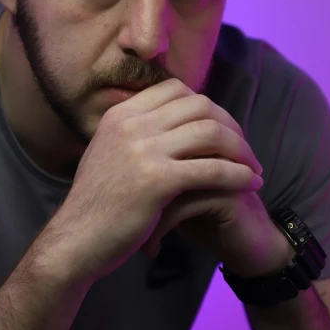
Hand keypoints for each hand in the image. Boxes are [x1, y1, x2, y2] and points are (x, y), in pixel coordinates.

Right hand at [44, 78, 266, 282]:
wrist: (76, 240)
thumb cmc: (96, 204)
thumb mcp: (107, 153)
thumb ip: (134, 133)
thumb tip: (169, 121)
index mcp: (120, 115)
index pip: (175, 89)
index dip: (205, 104)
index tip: (220, 126)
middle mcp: (131, 125)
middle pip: (199, 106)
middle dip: (231, 124)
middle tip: (244, 148)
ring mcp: (143, 150)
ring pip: (211, 133)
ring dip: (241, 149)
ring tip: (254, 168)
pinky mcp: (156, 181)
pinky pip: (212, 170)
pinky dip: (239, 175)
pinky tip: (251, 185)